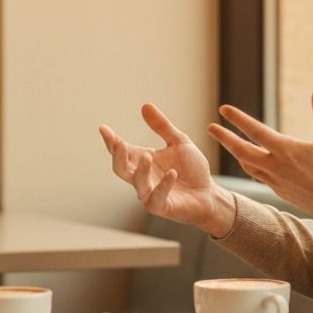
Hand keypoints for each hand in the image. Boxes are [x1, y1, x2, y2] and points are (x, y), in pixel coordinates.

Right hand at [99, 103, 235, 237]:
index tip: (103, 128)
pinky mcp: (162, 207)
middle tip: (118, 142)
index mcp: (143, 160)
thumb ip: (162, 126)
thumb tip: (145, 105)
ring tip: (147, 155)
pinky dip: (163, 185)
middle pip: (120, 168)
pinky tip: (172, 174)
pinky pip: (157, 197)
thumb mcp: (179, 142)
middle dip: (117, 156)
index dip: (111, 141)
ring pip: (137, 183)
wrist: (209, 194)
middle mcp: (142, 177)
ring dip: (140, 170)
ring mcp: (150, 193)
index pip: (121, 150)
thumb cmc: (192, 169)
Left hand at [208, 89, 312, 222]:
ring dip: (234, 152)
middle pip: (242, 151)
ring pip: (247, 165)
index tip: (223, 109)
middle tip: (210, 128)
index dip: (238, 119)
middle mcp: (278, 167)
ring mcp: (277, 181)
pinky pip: (257, 176)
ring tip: (224, 141)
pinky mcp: (280, 191)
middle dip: (225, 139)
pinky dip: (247, 166)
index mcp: (289, 152)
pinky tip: (246, 161)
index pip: (256, 132)